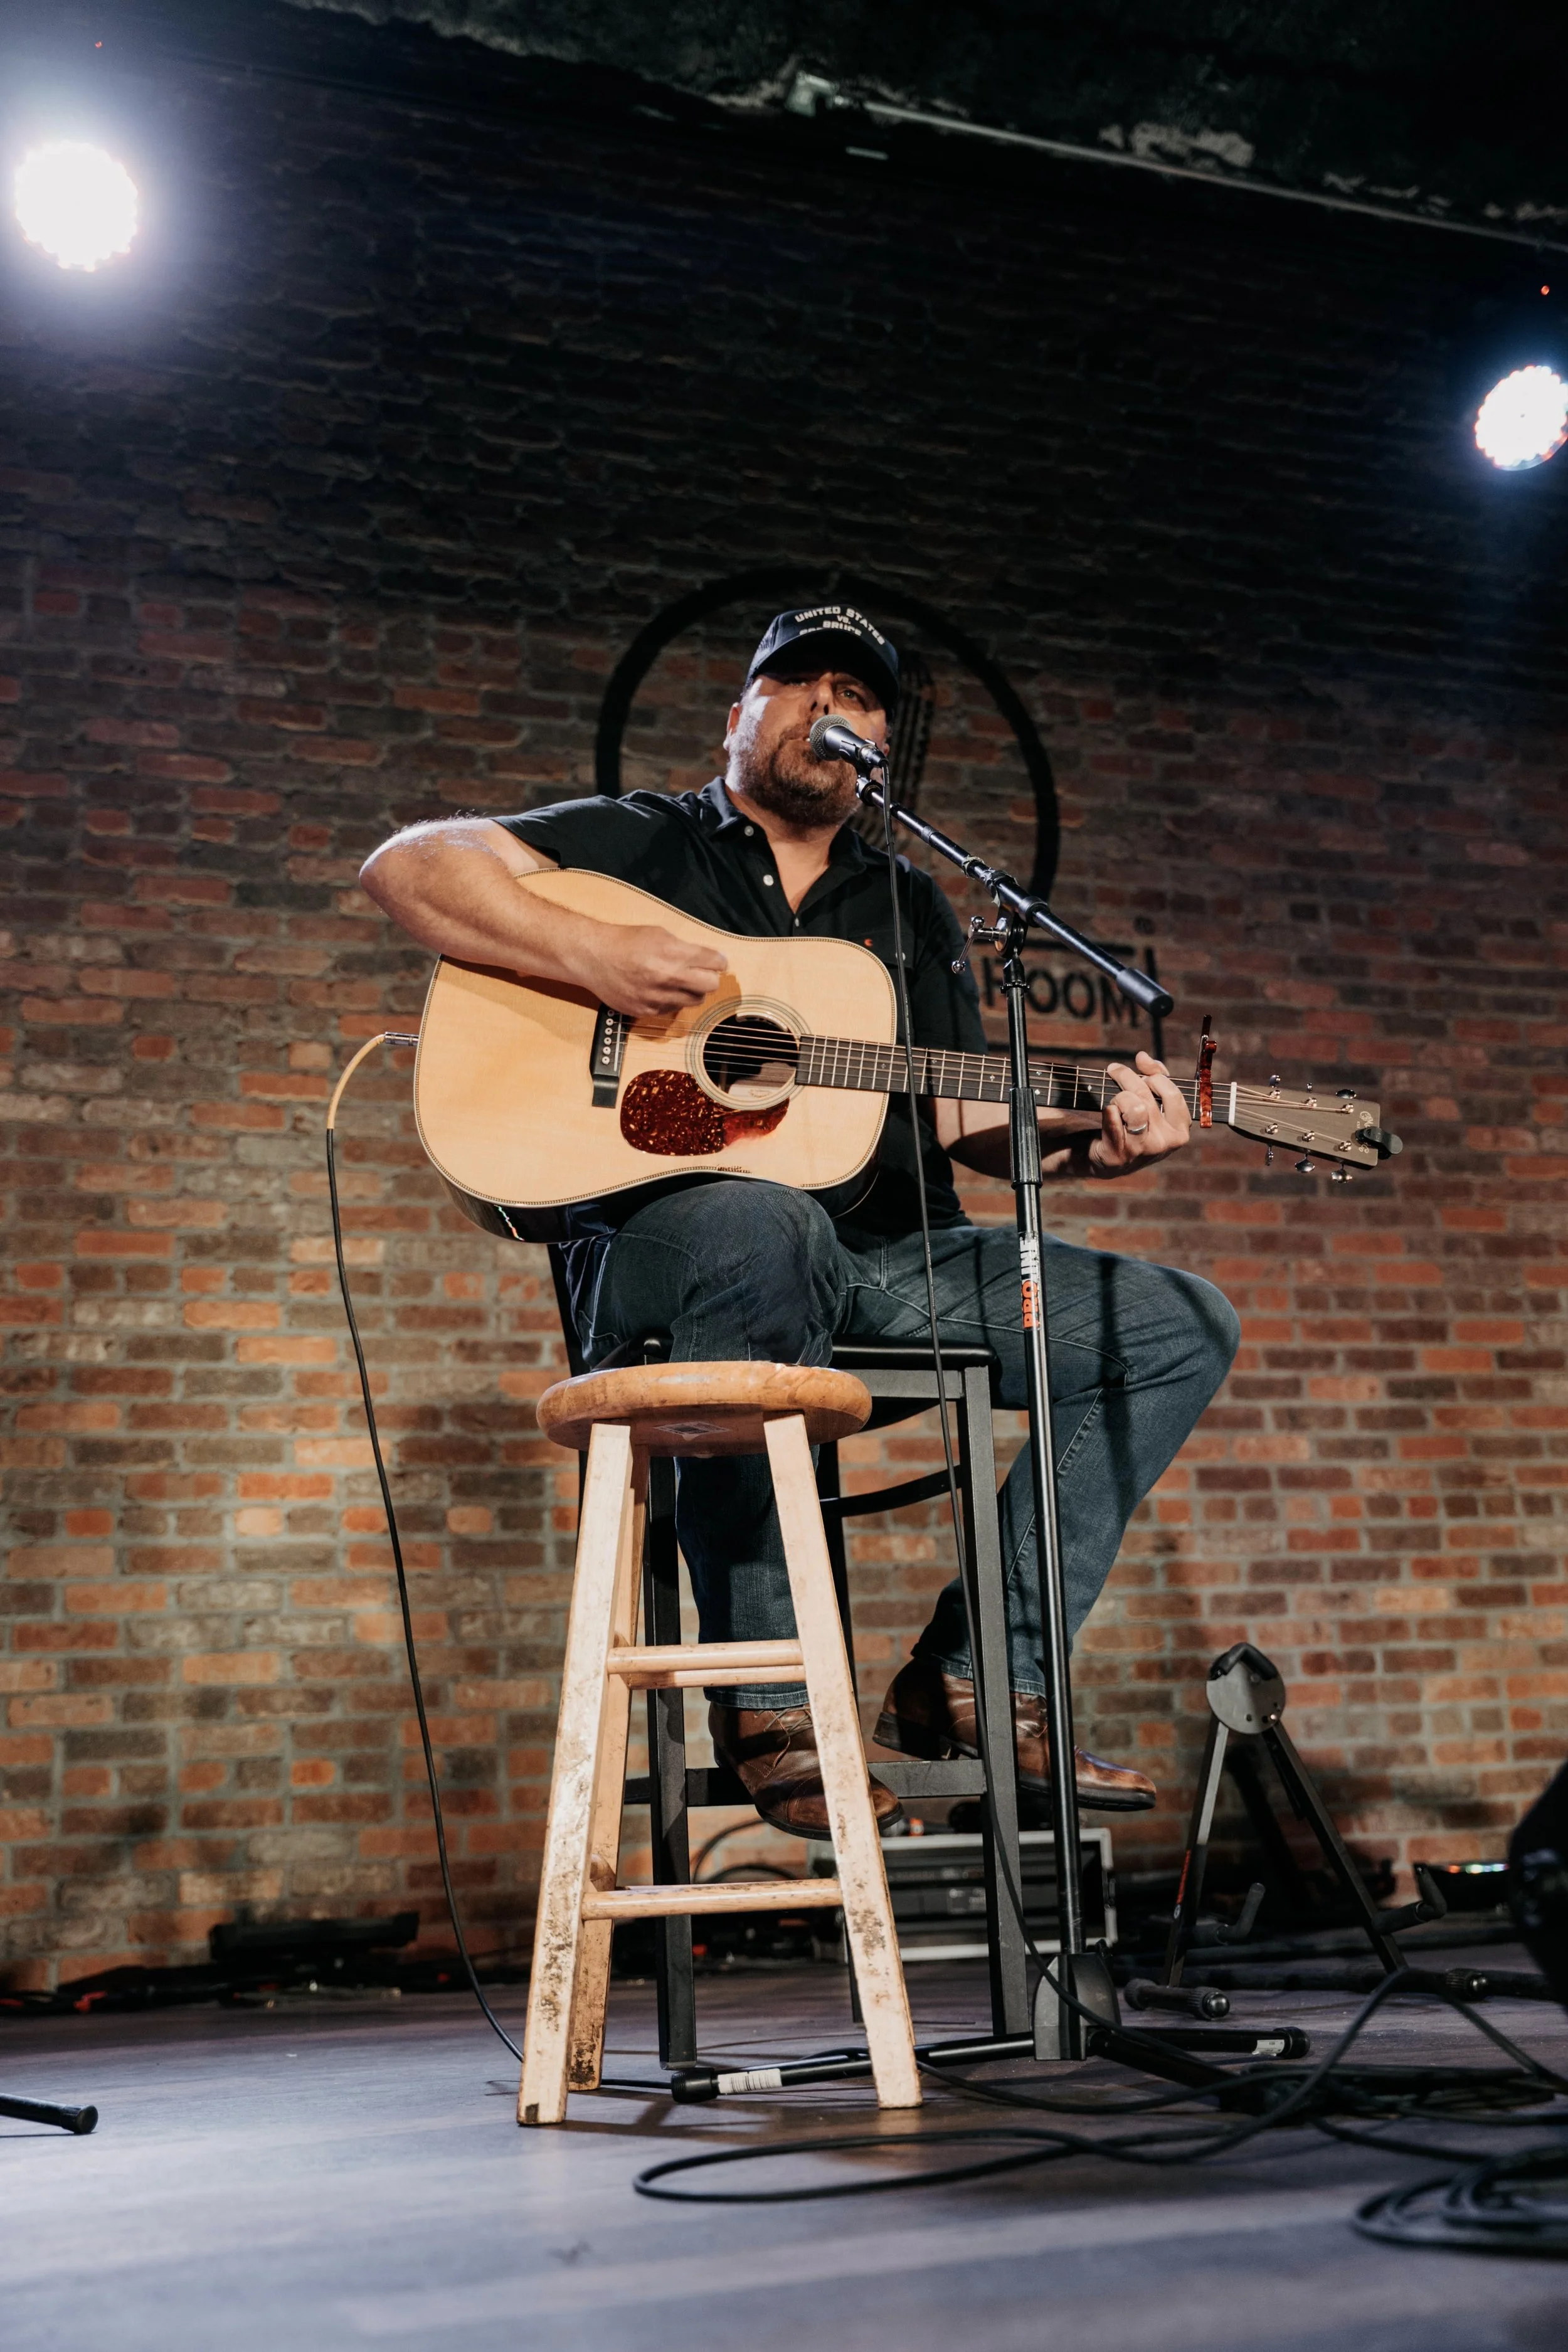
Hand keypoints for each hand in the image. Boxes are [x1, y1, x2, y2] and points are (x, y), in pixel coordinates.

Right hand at [575, 921, 727, 1020]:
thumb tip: (712, 957)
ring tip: (680, 981)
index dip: (718, 961)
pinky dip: (672, 1000)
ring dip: (692, 991)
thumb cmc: (626, 942)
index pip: (715, 963)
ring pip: (694, 1000)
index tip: (717, 962)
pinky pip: (672, 1009)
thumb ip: (687, 947)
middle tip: (702, 973)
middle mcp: (667, 977)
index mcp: (673, 953)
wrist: (594, 957)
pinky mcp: (646, 1010)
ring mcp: (657, 996)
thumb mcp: (659, 934)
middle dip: (709, 978)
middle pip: (711, 985)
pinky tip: (661, 989)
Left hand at [1081, 1051, 1189, 1177]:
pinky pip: (1112, 1119)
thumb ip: (1155, 1075)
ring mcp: (1143, 1150)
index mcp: (1180, 1130)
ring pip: (1132, 1106)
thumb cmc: (1135, 1125)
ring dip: (1118, 1098)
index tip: (1141, 1073)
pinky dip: (1107, 1111)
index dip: (1154, 1077)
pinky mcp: (1119, 1153)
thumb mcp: (1154, 1101)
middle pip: (1145, 1095)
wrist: (1111, 1159)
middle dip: (1127, 1078)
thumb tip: (1143, 1057)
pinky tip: (1108, 1113)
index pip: (1172, 1093)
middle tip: (1115, 1071)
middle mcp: (1165, 1143)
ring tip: (1115, 1101)